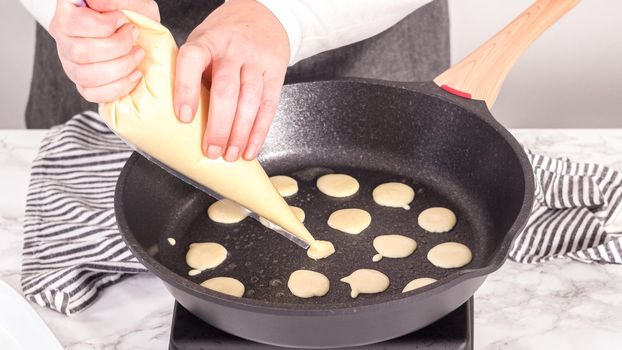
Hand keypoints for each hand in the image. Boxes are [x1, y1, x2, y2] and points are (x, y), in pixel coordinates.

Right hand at [49, 0, 159, 102]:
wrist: (139, 31)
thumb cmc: (131, 12)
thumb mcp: (129, 0)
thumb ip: (112, 0)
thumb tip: (96, 4)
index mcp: (68, 12)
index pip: (72, 24)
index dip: (102, 26)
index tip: (123, 19)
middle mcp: (64, 37)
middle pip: (80, 52)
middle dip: (117, 47)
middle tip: (134, 36)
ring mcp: (71, 62)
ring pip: (85, 75)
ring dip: (121, 67)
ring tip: (138, 54)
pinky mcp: (83, 82)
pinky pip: (92, 94)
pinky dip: (118, 87)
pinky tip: (134, 74)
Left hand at [173, 0, 289, 160]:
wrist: (264, 16)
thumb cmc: (224, 37)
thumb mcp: (202, 42)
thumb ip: (192, 72)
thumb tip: (174, 117)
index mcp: (208, 41)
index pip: (193, 60)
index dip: (186, 88)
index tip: (184, 117)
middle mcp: (233, 50)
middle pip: (226, 89)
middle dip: (218, 124)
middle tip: (210, 150)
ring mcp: (257, 62)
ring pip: (250, 100)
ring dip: (240, 133)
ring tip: (230, 155)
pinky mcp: (275, 74)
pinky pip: (269, 107)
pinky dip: (259, 132)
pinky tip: (250, 149)